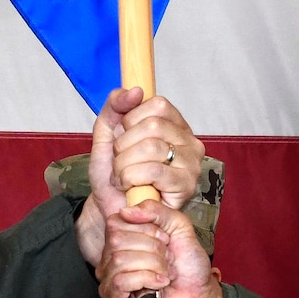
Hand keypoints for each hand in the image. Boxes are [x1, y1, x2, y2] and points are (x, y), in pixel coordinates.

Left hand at [75, 89, 203, 267]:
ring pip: (152, 147)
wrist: (110, 206)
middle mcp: (189, 142)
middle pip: (154, 126)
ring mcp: (191, 164)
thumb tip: (135, 90)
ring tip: (123, 176)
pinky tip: (129, 187)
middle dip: (124, 146)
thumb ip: (115, 106)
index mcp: (175, 124)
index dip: (131, 120)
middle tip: (121, 163)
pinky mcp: (186, 186)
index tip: (124, 138)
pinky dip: (131, 177)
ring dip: (124, 164)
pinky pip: (154, 171)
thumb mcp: (107, 133)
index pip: (157, 104)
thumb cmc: (113, 173)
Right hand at [97, 200, 224, 297]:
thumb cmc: (189, 268)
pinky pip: (120, 282)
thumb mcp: (179, 227)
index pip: (115, 222)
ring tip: (165, 273)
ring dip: (153, 265)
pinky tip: (159, 284)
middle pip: (117, 240)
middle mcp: (111, 260)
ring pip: (120, 261)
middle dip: (152, 248)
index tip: (164, 239)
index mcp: (123, 241)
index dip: (144, 228)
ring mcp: (110, 282)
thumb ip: (157, 211)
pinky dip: (146, 279)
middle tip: (167, 259)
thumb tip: (126, 210)